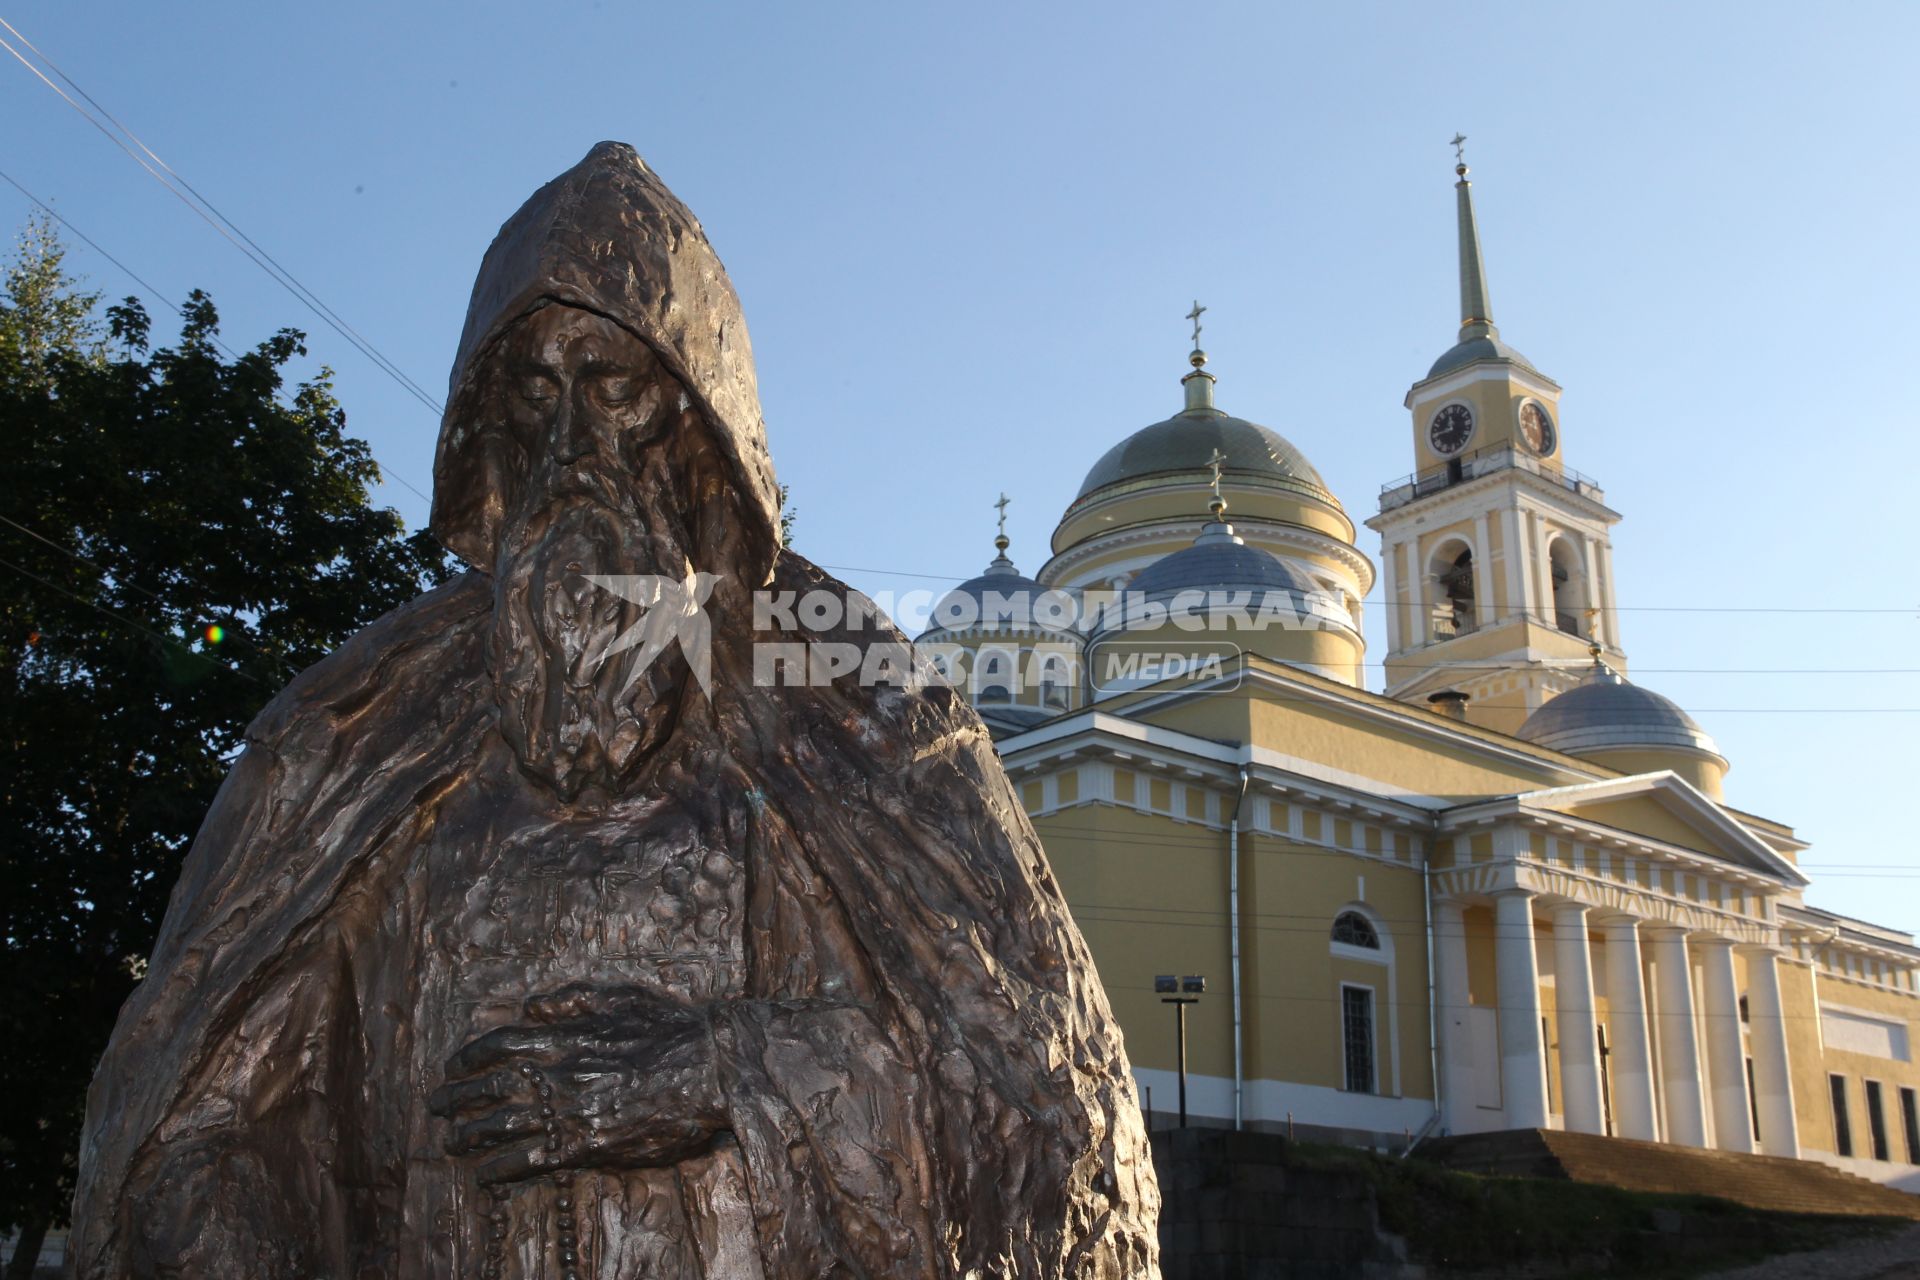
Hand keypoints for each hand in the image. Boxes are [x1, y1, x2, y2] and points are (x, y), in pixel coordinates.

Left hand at [430, 985, 726, 1184]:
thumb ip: (573, 1001)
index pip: (501, 1045)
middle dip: (457, 1098)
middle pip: (491, 1087)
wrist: (709, 1068)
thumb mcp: (621, 997)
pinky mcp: (587, 1145)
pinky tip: (486, 1174)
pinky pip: (531, 1159)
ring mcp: (571, 1111)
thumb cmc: (671, 1028)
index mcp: (566, 1036)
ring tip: (451, 1142)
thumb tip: (531, 1006)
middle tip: (436, 1107)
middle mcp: (560, 1074)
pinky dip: (502, 1167)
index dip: (470, 1057)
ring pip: (503, 1126)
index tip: (453, 1067)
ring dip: (470, 1135)